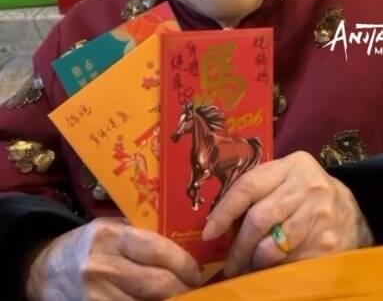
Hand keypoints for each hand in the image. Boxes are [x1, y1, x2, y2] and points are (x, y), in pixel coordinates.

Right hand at [26, 217, 202, 300]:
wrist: (45, 269)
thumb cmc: (88, 244)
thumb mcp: (112, 228)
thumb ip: (142, 236)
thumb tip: (183, 248)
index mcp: (110, 237)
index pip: (157, 250)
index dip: (184, 264)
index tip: (197, 272)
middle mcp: (101, 267)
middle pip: (156, 284)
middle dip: (182, 289)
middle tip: (195, 289)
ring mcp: (94, 297)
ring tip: (181, 298)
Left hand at [201, 151, 372, 276]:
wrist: (353, 213)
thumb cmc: (308, 194)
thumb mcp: (287, 179)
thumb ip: (260, 188)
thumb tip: (218, 219)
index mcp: (292, 166)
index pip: (249, 186)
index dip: (225, 210)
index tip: (209, 231)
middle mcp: (307, 188)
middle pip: (259, 219)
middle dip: (238, 246)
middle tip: (229, 262)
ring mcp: (319, 217)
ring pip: (272, 248)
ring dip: (254, 263)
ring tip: (249, 267)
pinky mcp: (327, 245)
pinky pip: (290, 264)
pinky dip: (275, 272)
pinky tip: (272, 271)